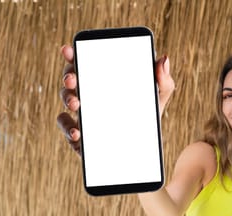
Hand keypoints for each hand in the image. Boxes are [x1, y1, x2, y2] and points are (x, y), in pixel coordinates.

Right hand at [56, 44, 175, 154]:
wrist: (143, 150)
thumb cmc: (146, 119)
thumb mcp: (157, 99)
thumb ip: (163, 82)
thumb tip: (164, 59)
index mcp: (104, 81)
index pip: (86, 62)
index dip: (74, 54)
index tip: (69, 49)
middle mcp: (89, 94)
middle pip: (71, 79)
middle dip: (68, 75)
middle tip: (72, 79)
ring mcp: (82, 114)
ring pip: (67, 101)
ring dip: (68, 99)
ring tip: (77, 103)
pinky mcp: (80, 135)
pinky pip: (67, 129)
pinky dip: (68, 128)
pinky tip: (78, 132)